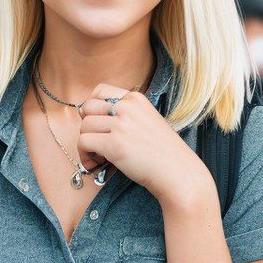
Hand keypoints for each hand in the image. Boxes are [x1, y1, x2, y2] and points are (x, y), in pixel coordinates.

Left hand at [77, 83, 209, 205]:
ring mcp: (121, 125)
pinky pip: (84, 142)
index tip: (95, 121)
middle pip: (88, 108)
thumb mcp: (146, 120)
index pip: (100, 90)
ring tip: (98, 157)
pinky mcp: (114, 144)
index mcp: (135, 99)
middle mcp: (127, 108)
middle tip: (96, 142)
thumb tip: (88, 116)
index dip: (91, 106)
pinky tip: (96, 164)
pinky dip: (85, 155)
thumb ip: (124, 114)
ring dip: (85, 144)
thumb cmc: (162, 152)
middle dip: (87, 126)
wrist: (177, 172)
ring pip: (84, 126)